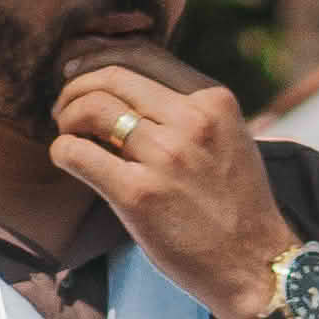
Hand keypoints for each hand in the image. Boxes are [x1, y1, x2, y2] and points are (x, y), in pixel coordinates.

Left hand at [50, 60, 287, 318]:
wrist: (254, 265)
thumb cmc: (235, 205)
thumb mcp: (229, 138)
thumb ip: (189, 109)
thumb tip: (128, 86)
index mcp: (214, 101)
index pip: (143, 53)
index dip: (101, 57)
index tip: (82, 72)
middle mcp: (191, 122)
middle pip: (110, 76)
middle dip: (76, 86)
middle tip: (65, 107)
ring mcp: (164, 157)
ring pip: (90, 109)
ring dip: (66, 117)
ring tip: (69, 133)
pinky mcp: (138, 195)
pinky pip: (76, 153)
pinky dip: (63, 151)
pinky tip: (69, 160)